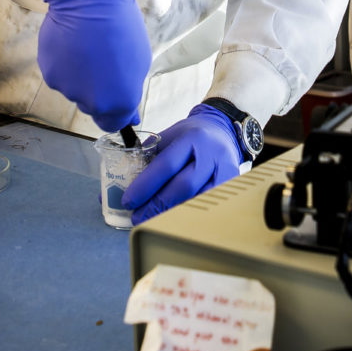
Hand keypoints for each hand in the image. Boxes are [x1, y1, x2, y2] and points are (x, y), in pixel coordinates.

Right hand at [37, 0, 150, 130]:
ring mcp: (67, 89)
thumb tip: (130, 115)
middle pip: (93, 107)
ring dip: (81, 75)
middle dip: (99, 90)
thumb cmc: (120, 25)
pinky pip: (60, 75)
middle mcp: (91, 102)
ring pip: (75, 90)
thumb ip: (130, 89)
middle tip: (103, 61)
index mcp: (118, 100)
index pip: (113, 124)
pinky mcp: (49, 74)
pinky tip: (73, 44)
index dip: (115, 113)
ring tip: (88, 47)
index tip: (116, 99)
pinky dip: (65, 64)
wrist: (88, 0)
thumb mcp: (139, 59)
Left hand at [121, 104, 244, 223]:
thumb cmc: (191, 134)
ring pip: (197, 199)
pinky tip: (174, 220)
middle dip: (157, 205)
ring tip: (152, 221)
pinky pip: (208, 204)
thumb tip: (119, 182)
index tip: (129, 201)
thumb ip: (148, 155)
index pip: (166, 164)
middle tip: (137, 217)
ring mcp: (224, 170)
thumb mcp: (170, 136)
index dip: (145, 185)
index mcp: (191, 138)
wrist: (222, 129)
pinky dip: (190, 214)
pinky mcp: (231, 184)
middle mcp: (210, 154)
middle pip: (183, 186)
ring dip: (172, 213)